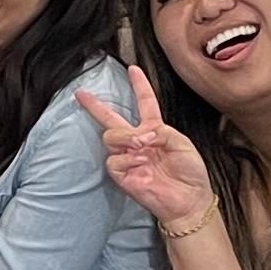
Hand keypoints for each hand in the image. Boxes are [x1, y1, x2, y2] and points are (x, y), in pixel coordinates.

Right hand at [78, 70, 217, 232]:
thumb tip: (141, 133)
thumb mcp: (182, 143)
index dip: (139, 86)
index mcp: (155, 130)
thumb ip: (161, 131)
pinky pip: (114, 160)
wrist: (188, 199)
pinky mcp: (122, 175)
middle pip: (111, 119)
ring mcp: (128, 158)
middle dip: (95, 106)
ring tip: (143, 145)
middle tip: (81, 94)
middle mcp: (138, 142)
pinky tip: (141, 163)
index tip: (133, 69)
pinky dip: (127, 159)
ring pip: (111, 136)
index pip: (144, 103)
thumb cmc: (189, 173)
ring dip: (126, 137)